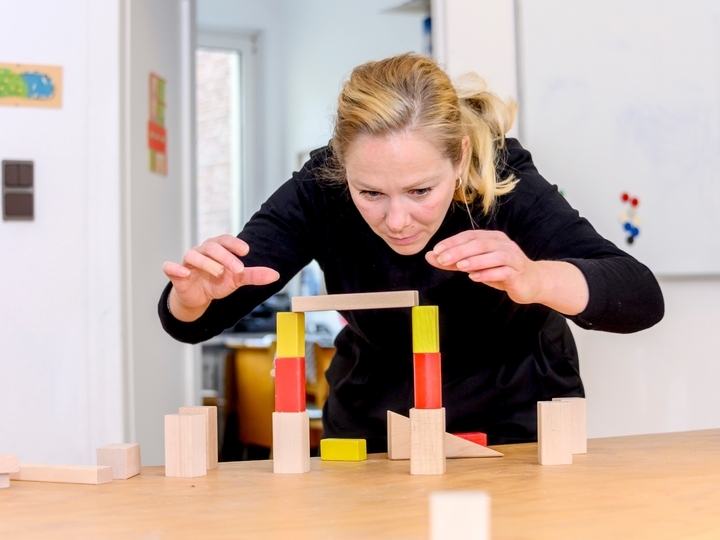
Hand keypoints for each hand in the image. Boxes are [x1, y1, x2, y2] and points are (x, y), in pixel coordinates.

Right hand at [162, 235, 279, 320]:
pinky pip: (170, 267)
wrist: (199, 298)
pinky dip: (174, 268)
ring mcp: (187, 262)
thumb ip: (254, 275)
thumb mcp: (237, 279)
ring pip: (193, 255)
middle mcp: (201, 252)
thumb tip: (275, 275)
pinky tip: (183, 272)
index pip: (224, 240)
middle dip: (225, 256)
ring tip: (219, 273)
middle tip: (238, 269)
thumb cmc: (217, 282)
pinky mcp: (176, 274)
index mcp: (217, 249)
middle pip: (211, 247)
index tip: (246, 251)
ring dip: (206, 263)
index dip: (234, 243)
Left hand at [425, 230, 588, 314]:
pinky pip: (504, 270)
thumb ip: (453, 262)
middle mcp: (502, 243)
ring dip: (475, 260)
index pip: (469, 236)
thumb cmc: (501, 271)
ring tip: (459, 266)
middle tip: (442, 258)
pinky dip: (489, 273)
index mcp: (491, 238)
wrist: (531, 282)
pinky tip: (476, 277)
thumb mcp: (475, 266)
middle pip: (479, 243)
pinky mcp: (518, 271)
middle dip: (459, 250)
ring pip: (493, 255)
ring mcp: (512, 257)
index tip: (436, 251)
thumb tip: (430, 257)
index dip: (452, 242)